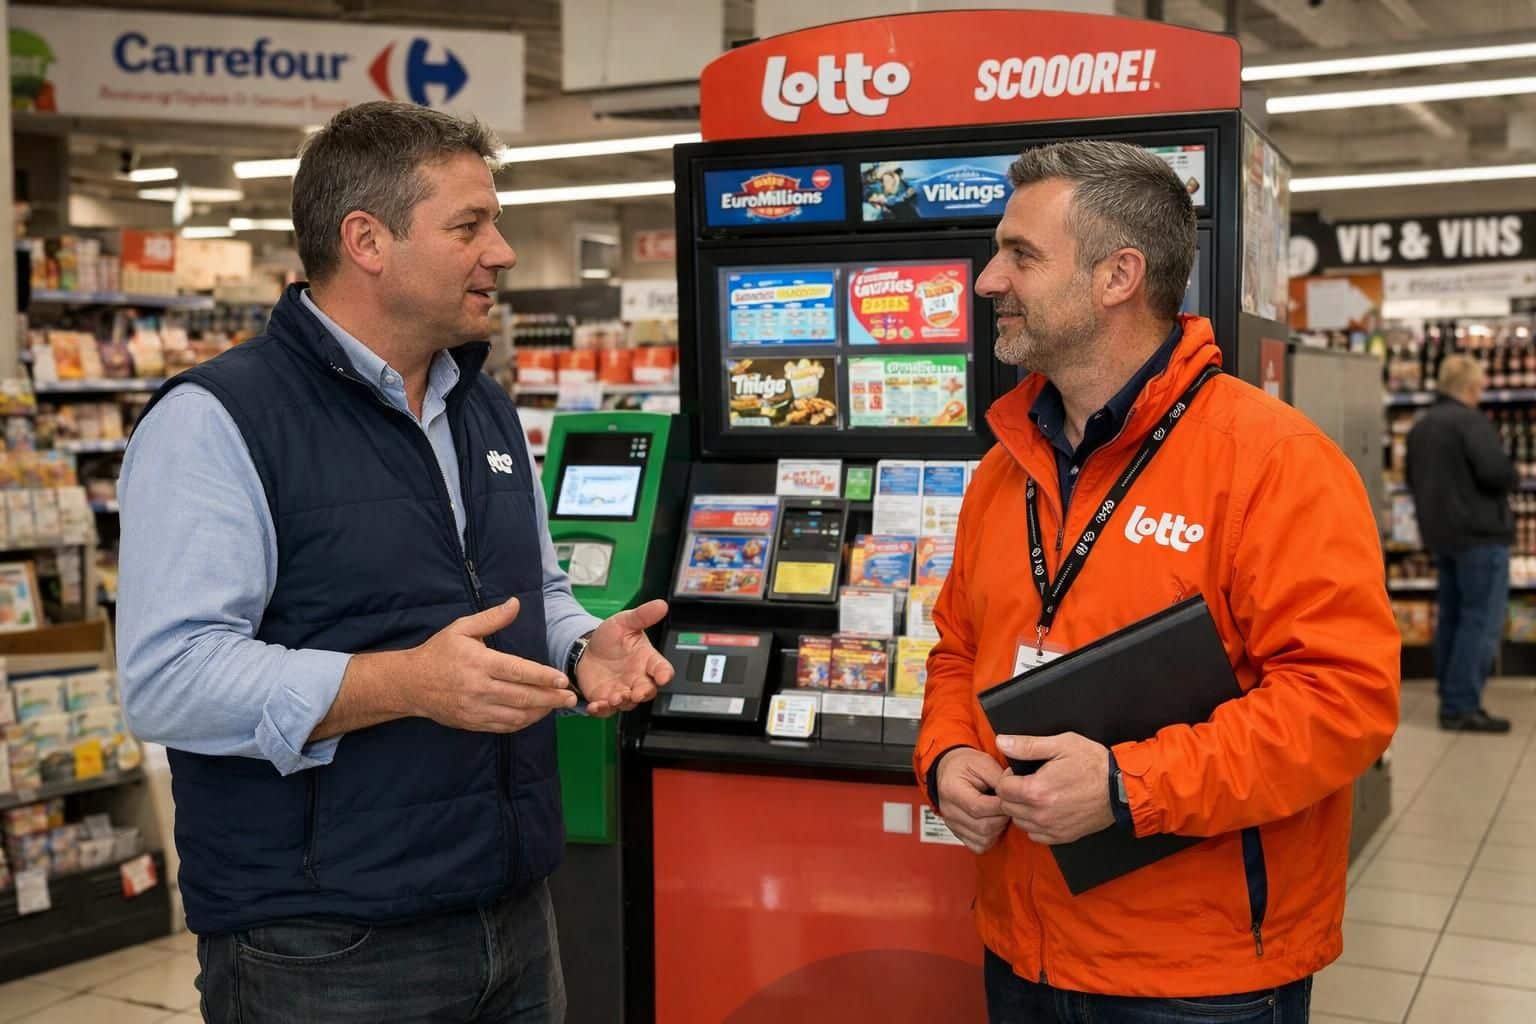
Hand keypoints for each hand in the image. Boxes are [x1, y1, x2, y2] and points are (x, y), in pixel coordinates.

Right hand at [404, 598, 577, 732]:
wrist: (410, 684)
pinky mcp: (472, 722)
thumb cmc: (439, 652)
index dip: (543, 677)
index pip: (518, 671)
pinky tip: (535, 715)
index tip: (563, 679)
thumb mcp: (461, 628)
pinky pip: (503, 726)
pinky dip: (523, 722)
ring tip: (558, 706)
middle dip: (550, 698)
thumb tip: (516, 603)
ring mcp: (475, 709)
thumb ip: (491, 618)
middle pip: (522, 696)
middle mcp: (478, 688)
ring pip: (515, 715)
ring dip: (540, 712)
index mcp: (479, 663)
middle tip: (571, 698)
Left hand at [575, 599, 674, 716]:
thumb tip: (661, 605)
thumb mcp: (624, 622)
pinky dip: (601, 710)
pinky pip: (607, 710)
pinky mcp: (605, 700)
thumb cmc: (611, 638)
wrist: (587, 650)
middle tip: (637, 692)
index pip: (662, 669)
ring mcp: (623, 691)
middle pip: (648, 690)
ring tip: (614, 698)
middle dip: (644, 693)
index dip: (664, 674)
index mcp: (647, 660)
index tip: (663, 676)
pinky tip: (595, 706)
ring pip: (628, 703)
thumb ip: (642, 616)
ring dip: (622, 702)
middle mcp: (638, 678)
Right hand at [935, 748, 1009, 854]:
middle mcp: (949, 810)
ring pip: (983, 839)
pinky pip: (978, 846)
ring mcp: (952, 824)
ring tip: (1000, 813)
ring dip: (998, 829)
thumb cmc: (966, 765)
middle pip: (983, 827)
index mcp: (952, 790)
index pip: (980, 807)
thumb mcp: (983, 763)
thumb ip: (1000, 778)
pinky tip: (992, 823)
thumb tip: (1019, 790)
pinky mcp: (957, 833)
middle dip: (1002, 818)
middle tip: (1008, 807)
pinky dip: (990, 838)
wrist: (950, 770)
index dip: (1001, 807)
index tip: (1012, 799)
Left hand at [994, 733, 1113, 844]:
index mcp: (1036, 790)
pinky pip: (1035, 835)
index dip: (1007, 776)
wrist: (1122, 788)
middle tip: (1027, 781)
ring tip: (1036, 795)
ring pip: (1019, 822)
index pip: (1001, 788)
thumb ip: (1027, 745)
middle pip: (1007, 806)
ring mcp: (1052, 828)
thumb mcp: (1061, 744)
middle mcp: (1040, 814)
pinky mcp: (1062, 837)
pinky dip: (1034, 824)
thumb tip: (1001, 742)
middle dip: (1011, 793)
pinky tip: (1045, 810)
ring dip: (1021, 809)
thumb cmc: (1093, 763)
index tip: (1019, 772)